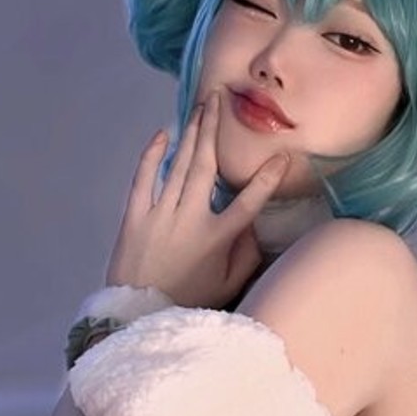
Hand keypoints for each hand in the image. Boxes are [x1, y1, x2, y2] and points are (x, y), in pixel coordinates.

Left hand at [104, 92, 288, 307]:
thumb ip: (246, 256)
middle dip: (215, 129)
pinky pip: (144, 178)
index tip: (282, 156)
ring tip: (201, 106)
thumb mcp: (226, 286)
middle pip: (207, 165)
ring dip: (192, 133)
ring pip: (180, 165)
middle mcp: (190, 218)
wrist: (135, 316)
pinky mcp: (134, 216)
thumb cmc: (187, 302)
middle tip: (220, 99)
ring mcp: (160, 214)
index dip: (267, 178)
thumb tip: (254, 228)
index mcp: (217, 238)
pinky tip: (163, 134)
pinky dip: (153, 155)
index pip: (249, 202)